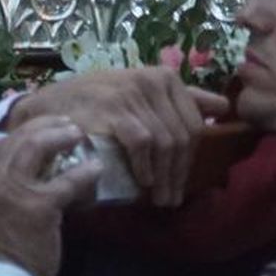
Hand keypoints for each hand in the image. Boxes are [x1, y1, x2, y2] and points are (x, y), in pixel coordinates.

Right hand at [0, 116, 97, 275]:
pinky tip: (95, 169)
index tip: (40, 130)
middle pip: (22, 138)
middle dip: (46, 126)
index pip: (2, 144)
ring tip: (77, 134)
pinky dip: (85, 172)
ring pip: (40, 146)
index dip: (24, 133)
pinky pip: (68, 180)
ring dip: (62, 136)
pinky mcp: (41, 205)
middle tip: (64, 125)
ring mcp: (16, 189)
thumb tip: (10, 180)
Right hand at [7, 67, 225, 208]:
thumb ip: (181, 100)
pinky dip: (145, 165)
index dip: (192, 158)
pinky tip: (142, 182)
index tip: (183, 182)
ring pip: (165, 141)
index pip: (193, 122)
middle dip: (179, 173)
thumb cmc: (99, 103)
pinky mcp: (114, 109)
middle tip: (170, 198)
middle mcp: (151, 80)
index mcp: (164, 77)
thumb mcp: (142, 95)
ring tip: (159, 198)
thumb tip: (224, 106)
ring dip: (164, 176)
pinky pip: (142, 141)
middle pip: (182, 135)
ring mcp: (132, 93)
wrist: (51, 107)